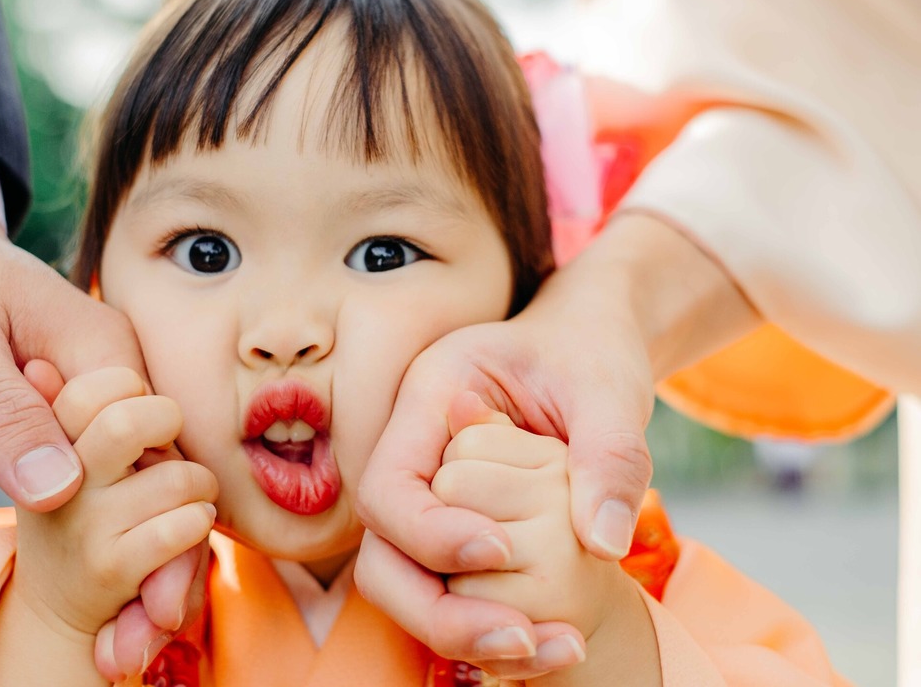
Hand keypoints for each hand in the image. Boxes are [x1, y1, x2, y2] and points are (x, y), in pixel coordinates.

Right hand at [13, 366, 217, 638]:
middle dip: (167, 423)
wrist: (54, 609)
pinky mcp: (109, 568)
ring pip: (176, 479)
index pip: (92, 389)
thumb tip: (39, 367)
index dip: (131, 389)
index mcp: (42, 441)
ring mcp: (81, 525)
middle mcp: (55, 480)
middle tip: (165, 444)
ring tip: (186, 495)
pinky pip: (183, 526)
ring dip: (199, 486)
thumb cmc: (80, 513)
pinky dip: (199, 523)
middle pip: (128, 423)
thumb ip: (59, 411)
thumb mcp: (61, 456)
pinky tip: (188, 526)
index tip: (135, 415)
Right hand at [355, 214, 753, 672]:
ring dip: (463, 630)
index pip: (389, 486)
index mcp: (427, 397)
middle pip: (382, 551)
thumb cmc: (592, 353)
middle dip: (438, 608)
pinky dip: (487, 625)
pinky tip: (550, 645)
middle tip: (524, 638)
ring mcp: (427, 492)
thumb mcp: (610, 392)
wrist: (589, 345)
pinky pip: (447, 589)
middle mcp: (413, 452)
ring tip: (554, 649)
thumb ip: (610, 460)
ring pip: (405, 581)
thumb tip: (603, 545)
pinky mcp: (453, 527)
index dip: (430, 533)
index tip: (502, 550)